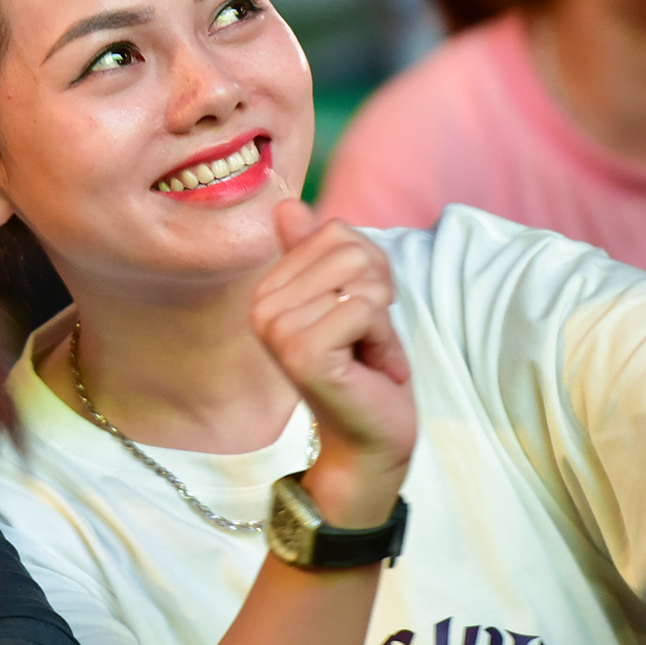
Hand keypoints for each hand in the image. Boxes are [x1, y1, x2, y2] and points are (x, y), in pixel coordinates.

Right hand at [248, 200, 415, 527]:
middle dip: (378, 294)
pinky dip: (384, 341)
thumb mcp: (348, 298)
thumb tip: (288, 206)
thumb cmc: (364, 368)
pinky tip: (371, 369)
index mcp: (268, 289)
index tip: (359, 318)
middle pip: (349, 250)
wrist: (370, 438)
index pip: (335, 232)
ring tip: (368, 354)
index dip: (369, 272)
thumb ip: (319, 254)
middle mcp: (261, 306)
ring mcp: (277, 330)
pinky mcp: (301, 352)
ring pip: (359, 279)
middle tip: (367, 339)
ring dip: (382, 321)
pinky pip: (364, 309)